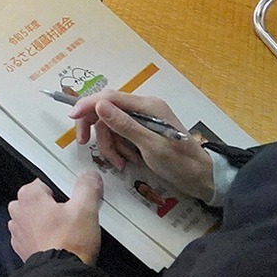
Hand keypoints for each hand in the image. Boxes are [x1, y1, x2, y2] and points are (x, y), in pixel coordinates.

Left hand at [8, 172, 101, 264]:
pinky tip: (59, 244)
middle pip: (40, 201)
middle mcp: (17, 210)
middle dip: (55, 208)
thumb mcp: (85, 209)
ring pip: (36, 219)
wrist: (61, 276)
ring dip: (48, 223)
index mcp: (28, 195)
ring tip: (68, 234)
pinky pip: (34, 236)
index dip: (64, 192)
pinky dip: (44, 238)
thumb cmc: (70, 239)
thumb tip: (89, 175)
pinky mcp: (21, 248)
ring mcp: (17, 230)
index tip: (75, 202)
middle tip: (74, 219)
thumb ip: (87, 187)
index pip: (46, 183)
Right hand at [72, 91, 213, 200]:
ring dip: (110, 145)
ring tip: (120, 163)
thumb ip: (125, 125)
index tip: (73, 117)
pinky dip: (119, 148)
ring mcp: (143, 119)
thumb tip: (99, 105)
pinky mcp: (143, 131)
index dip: (88, 105)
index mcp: (147, 105)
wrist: (203, 179)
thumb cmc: (181, 163)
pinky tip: (127, 161)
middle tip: (86, 145)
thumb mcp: (151, 147)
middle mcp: (144, 107)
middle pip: (106, 110)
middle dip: (97, 130)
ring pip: (111, 125)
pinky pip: (120, 135)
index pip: (109, 97)